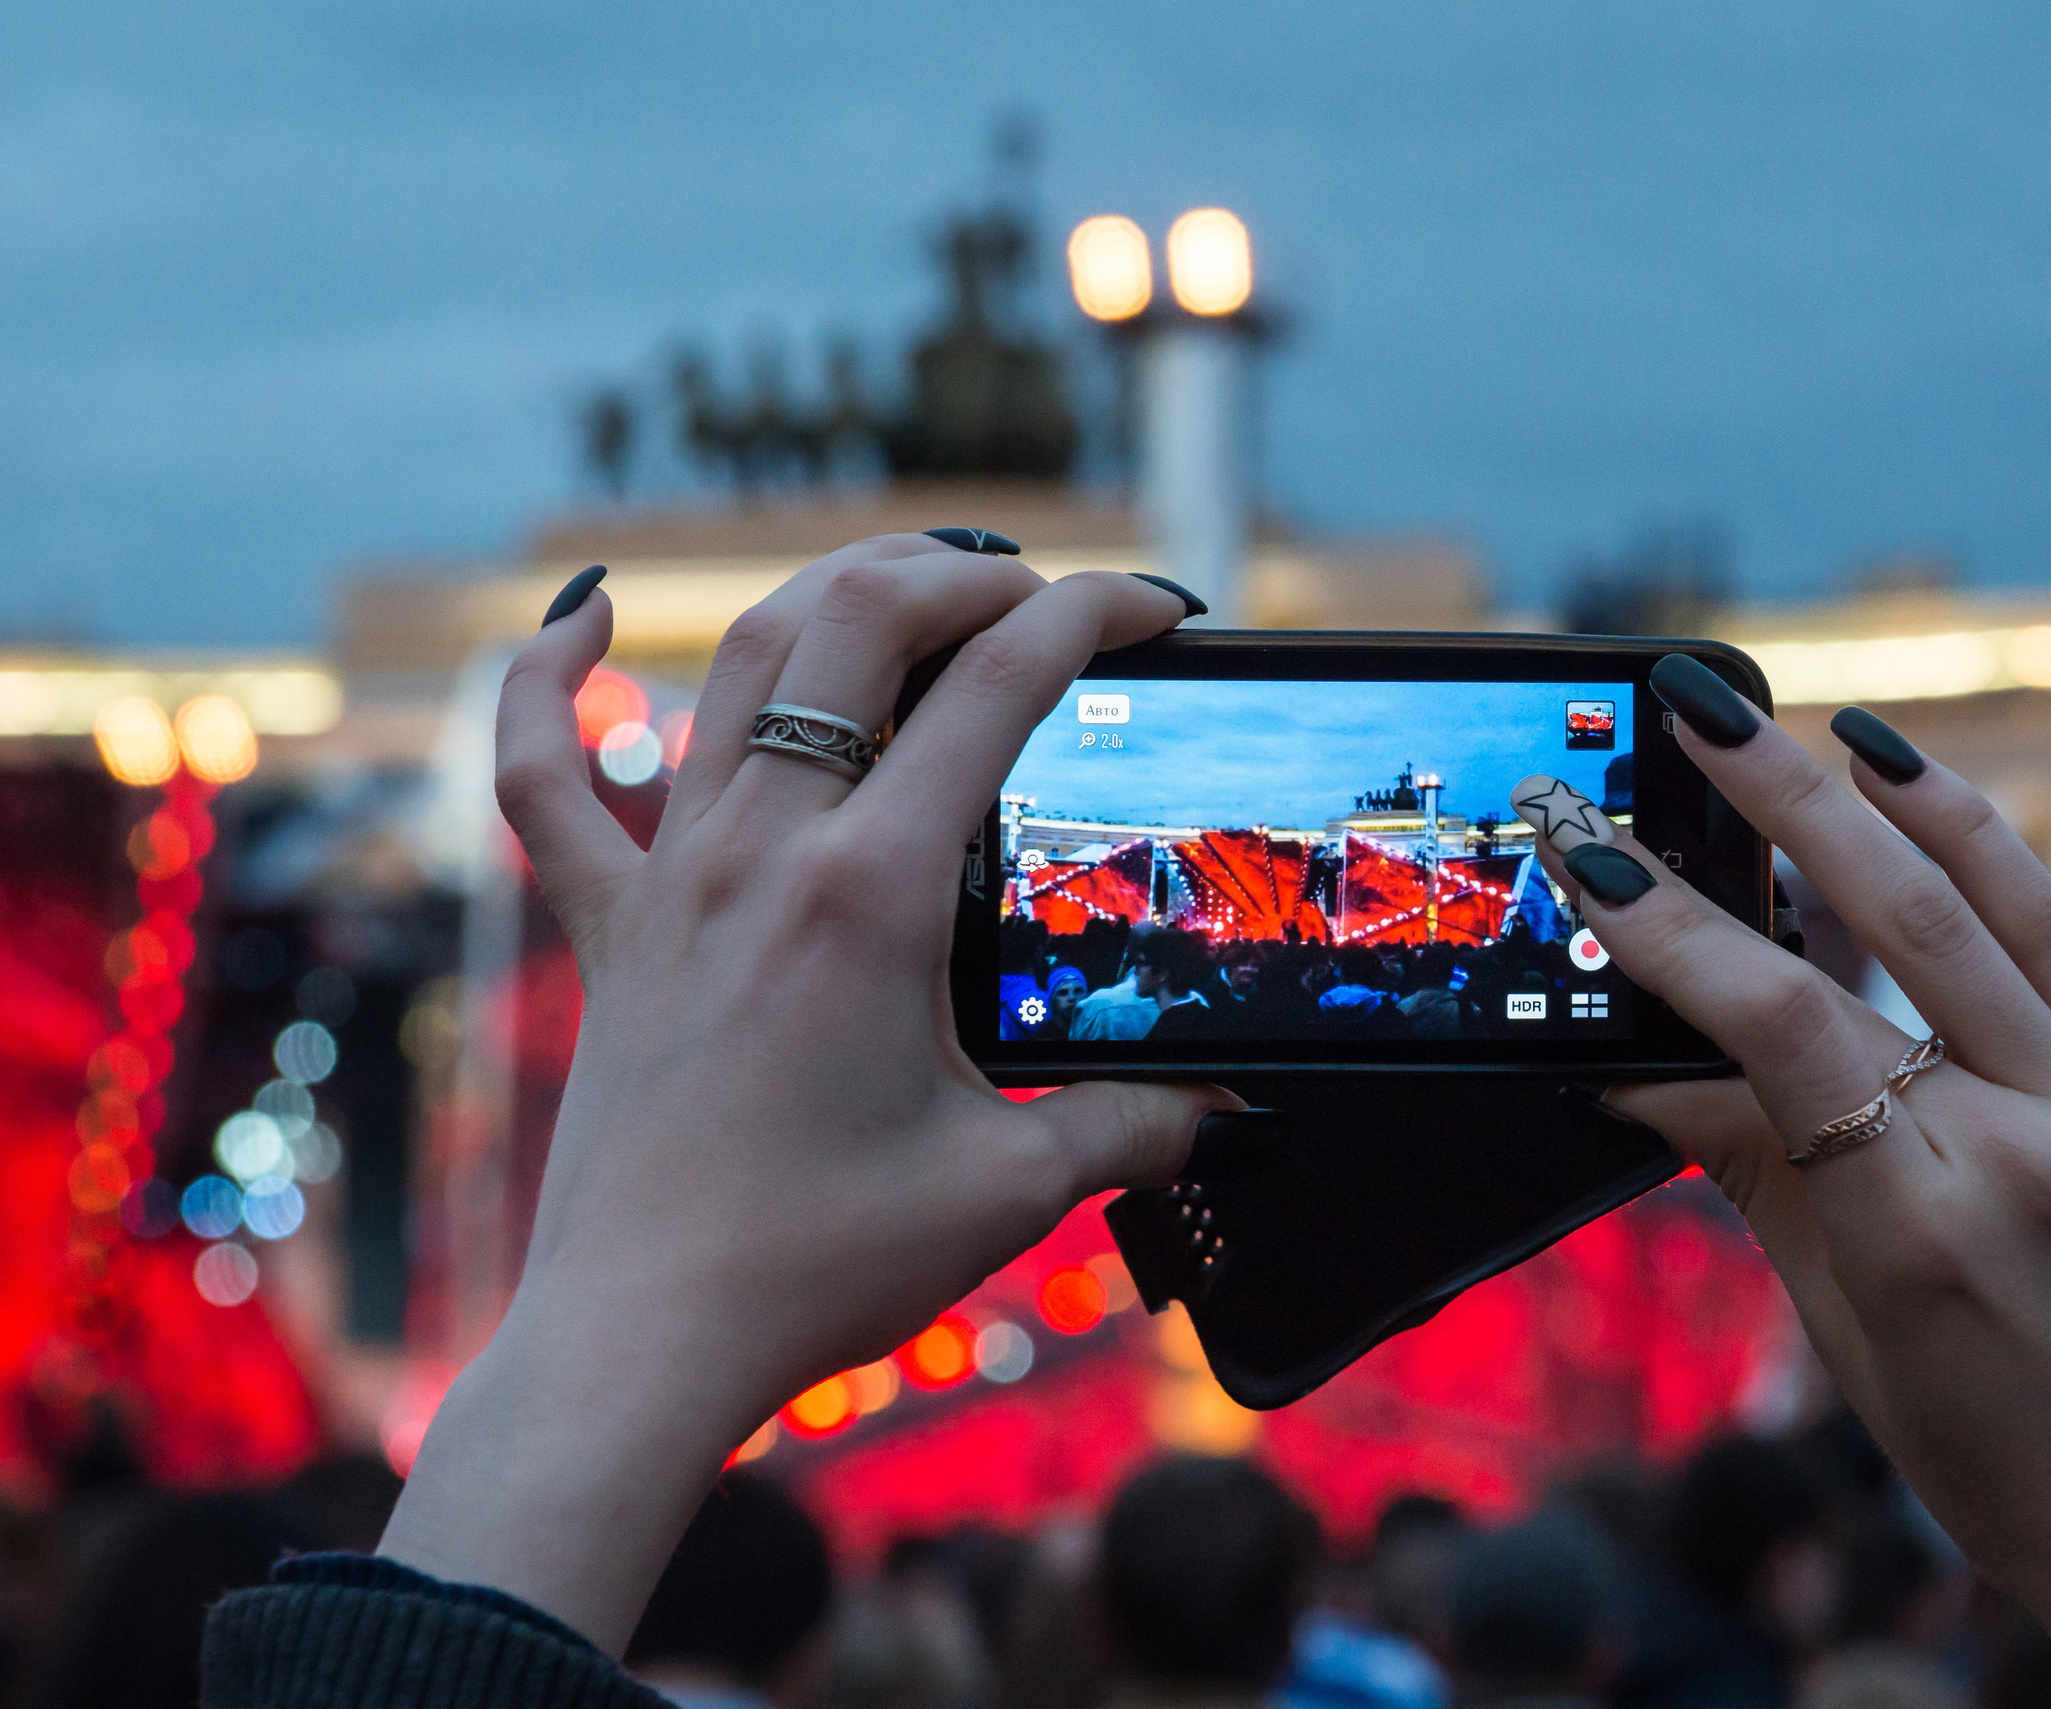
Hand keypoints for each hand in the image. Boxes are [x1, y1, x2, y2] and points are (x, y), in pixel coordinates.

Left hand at [377, 537, 1227, 1650]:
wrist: (644, 1341)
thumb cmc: (817, 1265)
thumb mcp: (1008, 1190)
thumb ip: (1132, 1129)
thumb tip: (1224, 1112)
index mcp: (871, 894)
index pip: (999, 688)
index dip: (1094, 614)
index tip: (1157, 609)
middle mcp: (764, 852)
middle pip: (858, 621)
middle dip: (968, 575)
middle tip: (1047, 600)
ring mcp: (674, 879)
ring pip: (739, 659)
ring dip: (836, 592)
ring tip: (917, 587)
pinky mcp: (611, 928)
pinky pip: (546, 776)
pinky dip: (550, 681)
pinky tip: (585, 615)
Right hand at [1515, 677, 2050, 1708]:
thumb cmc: (2000, 1460)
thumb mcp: (1846, 1329)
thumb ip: (1752, 1175)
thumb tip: (1639, 1077)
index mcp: (1922, 1225)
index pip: (1774, 1027)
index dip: (1670, 931)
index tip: (1591, 856)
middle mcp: (2029, 1142)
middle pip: (1884, 922)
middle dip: (1769, 798)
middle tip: (1689, 709)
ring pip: (1982, 901)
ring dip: (1872, 791)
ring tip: (1786, 719)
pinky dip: (1984, 843)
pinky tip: (1915, 781)